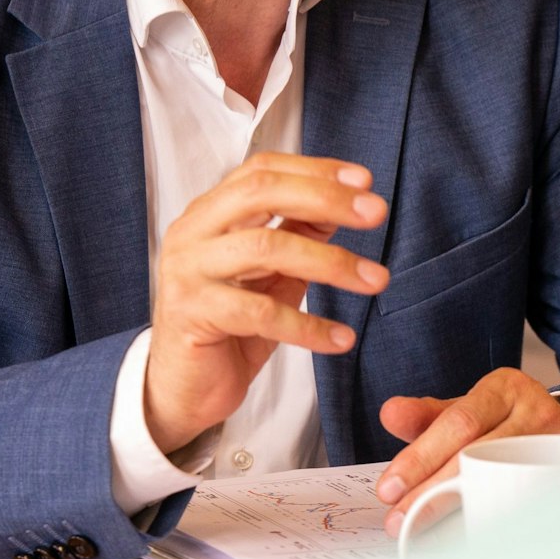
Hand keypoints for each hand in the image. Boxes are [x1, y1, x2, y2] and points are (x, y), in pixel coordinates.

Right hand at [144, 152, 389, 453]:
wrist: (184, 388)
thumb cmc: (230, 326)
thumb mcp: (272, 273)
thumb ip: (299, 234)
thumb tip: (345, 202)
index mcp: (209, 212)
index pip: (262, 171)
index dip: (315, 170)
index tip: (363, 181)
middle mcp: (192, 232)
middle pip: (261, 193)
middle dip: (325, 198)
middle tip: (375, 212)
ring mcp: (187, 270)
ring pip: (265, 248)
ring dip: (330, 262)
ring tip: (375, 280)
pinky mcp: (192, 314)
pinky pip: (260, 313)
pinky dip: (308, 326)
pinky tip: (341, 338)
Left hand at [375, 367, 559, 535]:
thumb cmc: (506, 418)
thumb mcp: (467, 408)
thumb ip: (427, 415)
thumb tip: (389, 414)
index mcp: (503, 389)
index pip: (458, 423)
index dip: (421, 457)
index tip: (389, 488)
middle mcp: (534, 412)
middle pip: (478, 455)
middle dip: (432, 493)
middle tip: (399, 520)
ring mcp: (557, 445)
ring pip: (505, 483)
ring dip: (461, 513)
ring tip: (426, 533)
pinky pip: (528, 501)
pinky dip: (495, 520)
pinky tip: (468, 537)